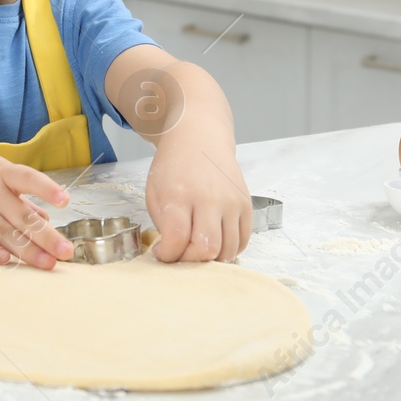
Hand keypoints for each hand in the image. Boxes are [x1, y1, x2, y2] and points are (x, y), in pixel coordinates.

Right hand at [0, 138, 75, 268]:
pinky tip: (3, 259)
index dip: (45, 188)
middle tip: (66, 253)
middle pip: (19, 213)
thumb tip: (41, 215)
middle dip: (45, 235)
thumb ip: (11, 191)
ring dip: (24, 249)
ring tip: (46, 263)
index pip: (25, 177)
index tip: (65, 200)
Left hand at [144, 136, 251, 261]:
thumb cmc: (174, 165)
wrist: (200, 138)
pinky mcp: (246, 204)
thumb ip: (163, 224)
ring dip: (211, 258)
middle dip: (191, 261)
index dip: (168, 255)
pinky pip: (243, 241)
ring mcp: (231, 201)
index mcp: (179, 194)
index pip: (178, 239)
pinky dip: (229, 249)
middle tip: (181, 253)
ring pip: (228, 250)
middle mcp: (209, 198)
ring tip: (197, 246)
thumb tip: (173, 252)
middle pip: (207, 249)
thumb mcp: (154, 191)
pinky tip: (214, 239)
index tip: (162, 252)